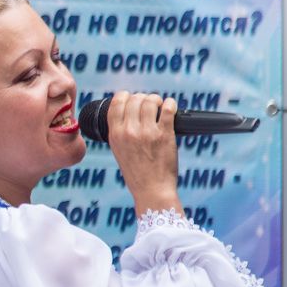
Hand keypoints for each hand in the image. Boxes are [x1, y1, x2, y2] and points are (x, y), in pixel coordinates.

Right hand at [106, 92, 182, 216]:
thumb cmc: (137, 173)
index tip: (132, 99)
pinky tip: (171, 107)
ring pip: (150, 101)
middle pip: (134, 99)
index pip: (116, 103)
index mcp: (115, 134)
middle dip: (143, 98)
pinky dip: (170, 104)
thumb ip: (120, 132)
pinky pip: (168, 109)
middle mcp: (129, 131)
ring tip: (160, 106)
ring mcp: (147, 132)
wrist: (151, 190)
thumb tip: (128, 111)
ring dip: (156, 100)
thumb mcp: (119, 151)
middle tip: (149, 104)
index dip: (125, 96)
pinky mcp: (165, 135)